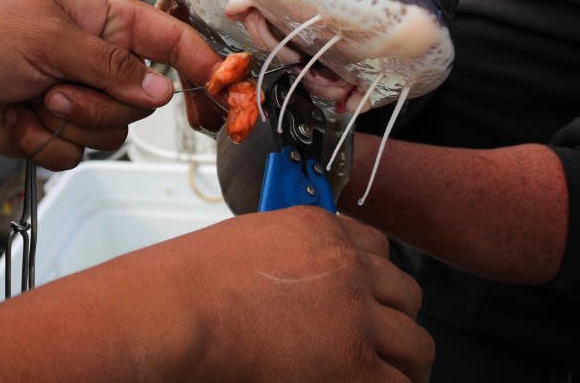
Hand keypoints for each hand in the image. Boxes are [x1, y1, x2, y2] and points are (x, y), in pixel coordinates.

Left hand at [0, 0, 219, 168]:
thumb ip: (112, 66)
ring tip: (35, 100)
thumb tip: (161, 91)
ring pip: (114, 131)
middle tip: (59, 89)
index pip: (171, 40)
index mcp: (110, 22)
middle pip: (142, 101)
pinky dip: (45, 142)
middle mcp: (105, 61)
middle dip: (99, 103)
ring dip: (69, 123)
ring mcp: (85, 97)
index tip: (222, 86)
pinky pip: (79, 153)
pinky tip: (19, 118)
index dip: (200, 62)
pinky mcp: (63, 131)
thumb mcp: (53, 40)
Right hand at [0, 206, 433, 382]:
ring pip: (415, 342)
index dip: (377, 280)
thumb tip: (302, 285)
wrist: (183, 305)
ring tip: (389, 378)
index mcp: (323, 229)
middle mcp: (349, 264)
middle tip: (384, 343)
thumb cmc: (195, 279)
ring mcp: (356, 311)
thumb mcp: (252, 241)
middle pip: (405, 292)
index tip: (371, 300)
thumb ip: (293, 255)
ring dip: (405, 360)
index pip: (379, 250)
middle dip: (397, 318)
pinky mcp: (352, 359)